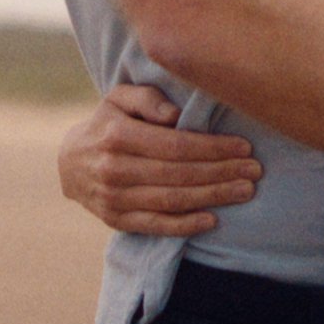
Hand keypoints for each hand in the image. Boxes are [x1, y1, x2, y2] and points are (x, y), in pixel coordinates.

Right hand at [58, 84, 261, 235]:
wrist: (68, 162)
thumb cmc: (107, 122)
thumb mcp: (119, 98)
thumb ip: (147, 98)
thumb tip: (175, 114)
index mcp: (118, 136)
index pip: (176, 145)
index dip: (212, 148)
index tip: (244, 146)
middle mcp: (115, 170)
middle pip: (179, 174)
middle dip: (222, 172)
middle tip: (255, 171)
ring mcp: (114, 199)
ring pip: (172, 200)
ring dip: (212, 197)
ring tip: (245, 191)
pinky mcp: (115, 220)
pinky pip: (154, 225)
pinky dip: (184, 225)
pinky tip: (212, 219)